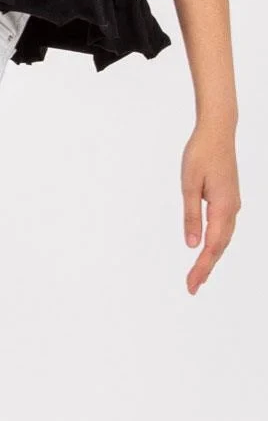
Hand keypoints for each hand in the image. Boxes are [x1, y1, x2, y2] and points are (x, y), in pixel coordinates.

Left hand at [181, 119, 240, 293]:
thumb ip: (191, 216)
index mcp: (223, 207)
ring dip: (211, 258)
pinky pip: (224, 228)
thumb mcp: (189, 185)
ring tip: (198, 275)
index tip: (192, 284)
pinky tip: (208, 251)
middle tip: (192, 287)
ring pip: (224, 239)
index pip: (212, 246)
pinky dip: (216, 244)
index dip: (202, 267)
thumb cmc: (201, 155)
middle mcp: (232, 209)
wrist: (218, 133)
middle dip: (206, 268)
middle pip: (220, 246)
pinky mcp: (229, 200)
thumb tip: (192, 244)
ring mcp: (232, 205)